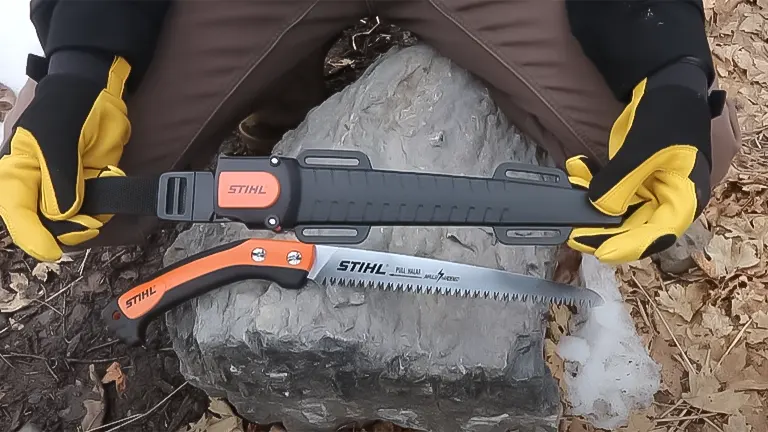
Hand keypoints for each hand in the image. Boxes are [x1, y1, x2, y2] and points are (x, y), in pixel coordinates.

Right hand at [0, 56, 131, 261]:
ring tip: (103, 182)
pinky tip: (110, 175)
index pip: (17, 212)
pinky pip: (95, 211)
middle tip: (91, 221)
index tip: (51, 252)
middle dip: (69, 229)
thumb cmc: (68, 106)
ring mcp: (64, 191)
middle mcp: (37, 187)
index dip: (32, 236)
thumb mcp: (59, 137)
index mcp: (17, 173)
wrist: (99, 91)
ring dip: (92, 217)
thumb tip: (62, 214)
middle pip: (45, 226)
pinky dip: (106, 204)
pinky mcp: (89, 189)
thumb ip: (60, 177)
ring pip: (73, 224)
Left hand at [566, 60, 714, 264]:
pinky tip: (577, 168)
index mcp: (684, 198)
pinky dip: (591, 183)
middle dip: (600, 230)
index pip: (659, 233)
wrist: (665, 87)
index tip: (601, 251)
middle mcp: (667, 202)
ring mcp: (648, 192)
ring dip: (590, 206)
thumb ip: (622, 180)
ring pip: (616, 213)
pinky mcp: (631, 182)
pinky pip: (609, 193)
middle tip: (572, 234)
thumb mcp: (645, 148)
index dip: (629, 246)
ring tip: (573, 188)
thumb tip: (599, 207)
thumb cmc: (668, 116)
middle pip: (634, 229)